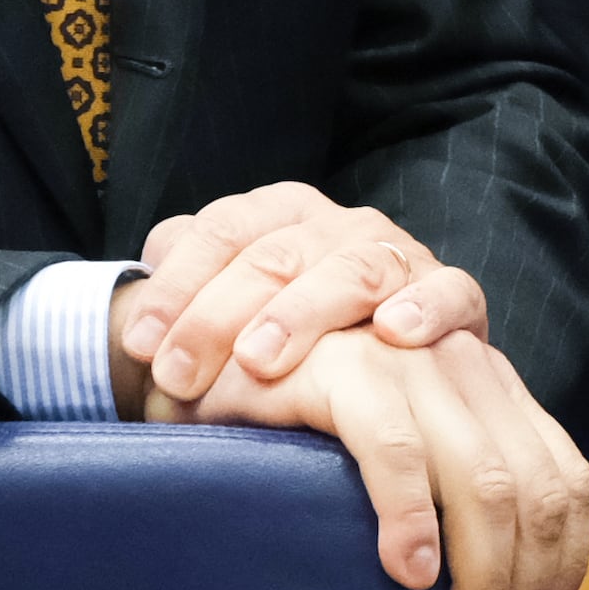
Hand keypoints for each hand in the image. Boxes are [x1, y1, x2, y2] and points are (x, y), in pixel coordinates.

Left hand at [114, 180, 487, 409]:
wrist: (393, 355)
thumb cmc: (289, 343)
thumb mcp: (230, 314)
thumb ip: (186, 303)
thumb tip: (133, 329)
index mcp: (280, 214)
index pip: (220, 232)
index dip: (176, 287)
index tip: (140, 346)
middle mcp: (339, 225)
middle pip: (274, 256)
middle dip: (218, 315)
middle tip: (179, 375)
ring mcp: (400, 255)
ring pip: (352, 269)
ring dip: (303, 313)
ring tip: (261, 359)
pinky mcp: (455, 294)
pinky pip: (452, 291)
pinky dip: (425, 307)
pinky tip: (393, 332)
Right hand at [187, 323, 588, 589]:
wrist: (209, 363)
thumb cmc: (301, 437)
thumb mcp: (399, 459)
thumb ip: (452, 501)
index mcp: (491, 389)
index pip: (564, 479)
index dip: (564, 560)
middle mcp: (465, 367)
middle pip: (534, 491)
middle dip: (526, 585)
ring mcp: (411, 364)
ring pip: (484, 480)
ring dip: (483, 574)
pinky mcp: (348, 370)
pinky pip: (398, 452)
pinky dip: (411, 519)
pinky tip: (407, 573)